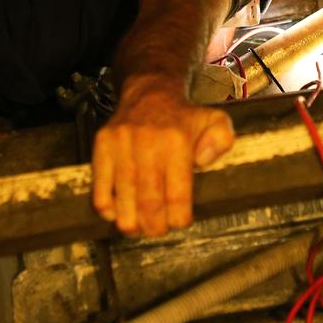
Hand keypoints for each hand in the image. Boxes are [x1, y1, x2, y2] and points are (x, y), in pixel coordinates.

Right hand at [91, 83, 234, 236]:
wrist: (148, 93)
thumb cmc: (183, 116)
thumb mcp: (215, 121)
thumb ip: (221, 140)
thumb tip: (203, 162)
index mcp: (177, 141)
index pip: (177, 195)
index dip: (179, 218)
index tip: (180, 221)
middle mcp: (147, 142)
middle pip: (149, 204)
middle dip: (155, 226)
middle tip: (158, 230)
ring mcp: (121, 144)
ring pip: (123, 201)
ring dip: (132, 224)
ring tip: (139, 227)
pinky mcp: (102, 146)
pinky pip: (100, 189)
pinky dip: (108, 209)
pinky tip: (118, 212)